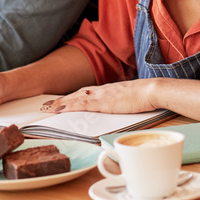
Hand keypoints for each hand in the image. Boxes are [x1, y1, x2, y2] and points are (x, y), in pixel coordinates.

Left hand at [41, 80, 157, 114]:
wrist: (153, 90)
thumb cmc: (146, 96)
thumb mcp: (131, 100)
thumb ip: (122, 103)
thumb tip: (119, 108)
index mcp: (109, 90)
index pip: (87, 93)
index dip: (73, 97)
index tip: (63, 102)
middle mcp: (102, 90)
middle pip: (77, 95)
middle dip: (62, 100)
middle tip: (46, 106)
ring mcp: (102, 95)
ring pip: (76, 98)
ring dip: (60, 103)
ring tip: (47, 109)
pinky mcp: (103, 102)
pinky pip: (82, 104)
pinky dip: (69, 106)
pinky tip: (60, 109)